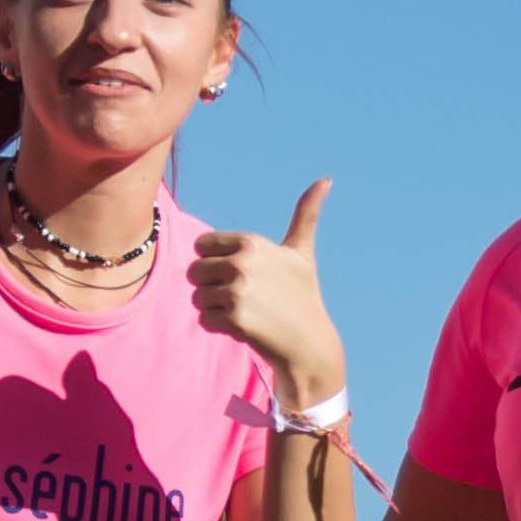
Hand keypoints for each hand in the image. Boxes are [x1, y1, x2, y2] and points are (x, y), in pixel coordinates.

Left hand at [189, 180, 342, 407]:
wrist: (308, 341)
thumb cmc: (302, 294)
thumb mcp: (302, 252)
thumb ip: (306, 214)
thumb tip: (326, 179)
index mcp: (251, 242)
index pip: (201, 246)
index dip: (215, 263)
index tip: (239, 274)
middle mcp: (243, 263)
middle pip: (194, 272)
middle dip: (210, 287)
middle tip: (240, 297)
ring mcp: (238, 291)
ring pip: (197, 298)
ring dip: (214, 309)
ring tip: (244, 312)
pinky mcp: (234, 319)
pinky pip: (204, 319)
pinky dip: (218, 327)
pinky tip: (243, 327)